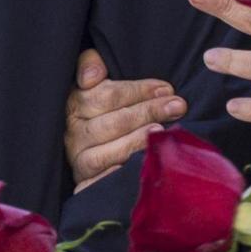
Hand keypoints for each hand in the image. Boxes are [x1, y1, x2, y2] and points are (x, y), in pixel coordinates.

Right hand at [64, 49, 183, 189]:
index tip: (166, 88)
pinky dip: (118, 175)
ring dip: (137, 141)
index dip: (138, 91)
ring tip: (162, 132)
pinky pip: (99, 183)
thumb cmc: (102, 113)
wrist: (91, 153)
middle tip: (177, 106)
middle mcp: (73, 134)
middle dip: (147, 112)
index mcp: (73, 105)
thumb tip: (92, 74)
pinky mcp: (84, 185)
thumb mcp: (94, 86)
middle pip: (112, 123)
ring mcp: (79, 161)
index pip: (106, 95)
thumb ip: (90, 67)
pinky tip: (141, 165)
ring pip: (108, 152)